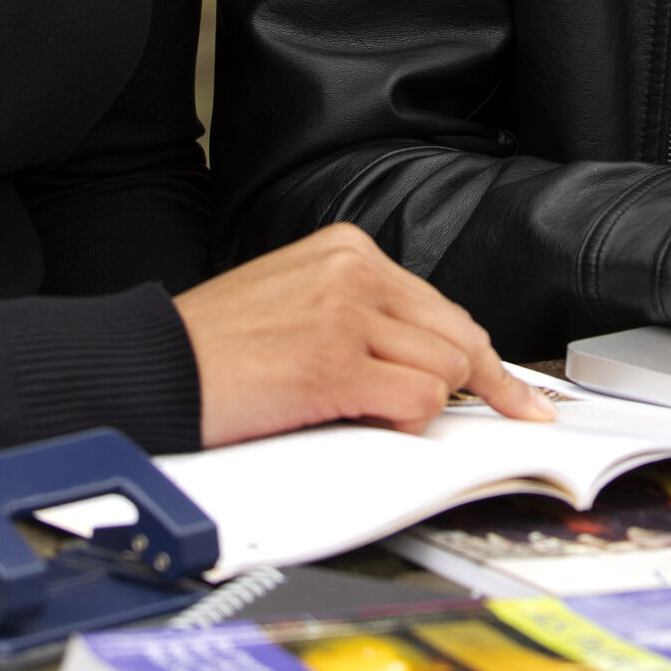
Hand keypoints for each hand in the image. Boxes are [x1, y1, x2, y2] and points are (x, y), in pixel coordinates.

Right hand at [175, 223, 555, 445]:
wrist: (155, 368)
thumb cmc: (216, 347)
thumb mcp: (298, 299)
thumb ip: (362, 313)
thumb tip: (429, 357)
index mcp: (345, 248)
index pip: (441, 305)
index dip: (480, 355)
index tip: (516, 389)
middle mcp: (353, 270)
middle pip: (458, 335)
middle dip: (485, 385)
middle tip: (513, 415)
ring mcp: (347, 314)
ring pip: (446, 369)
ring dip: (423, 405)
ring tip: (372, 413)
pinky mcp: (336, 364)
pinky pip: (419, 400)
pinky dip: (409, 422)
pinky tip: (371, 420)